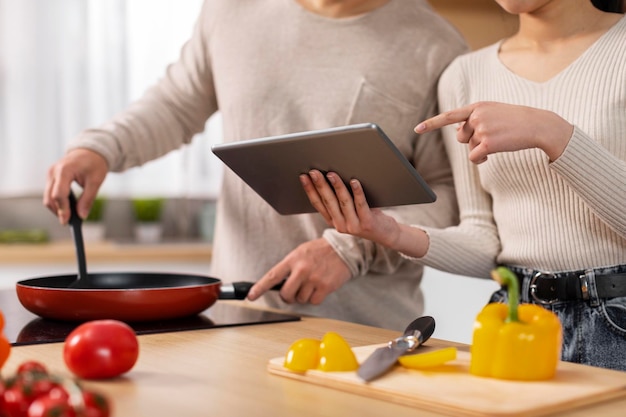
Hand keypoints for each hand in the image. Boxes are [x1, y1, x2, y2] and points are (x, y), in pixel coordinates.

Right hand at [44, 149, 108, 223]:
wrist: (90, 151)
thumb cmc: (94, 164)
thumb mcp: (96, 181)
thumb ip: (88, 199)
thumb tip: (82, 216)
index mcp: (65, 170)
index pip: (59, 194)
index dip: (63, 209)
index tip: (66, 222)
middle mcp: (53, 172)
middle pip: (50, 197)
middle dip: (58, 211)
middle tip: (68, 222)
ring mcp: (50, 174)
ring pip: (48, 196)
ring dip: (57, 207)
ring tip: (69, 216)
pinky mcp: (52, 177)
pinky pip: (51, 192)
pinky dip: (57, 201)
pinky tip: (67, 208)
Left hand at [247, 238, 350, 304]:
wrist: (343, 249)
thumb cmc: (321, 251)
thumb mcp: (301, 252)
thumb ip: (290, 266)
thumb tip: (278, 283)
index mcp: (293, 259)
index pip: (272, 276)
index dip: (259, 288)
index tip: (251, 296)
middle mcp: (302, 269)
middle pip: (286, 294)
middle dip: (288, 297)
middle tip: (293, 292)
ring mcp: (313, 279)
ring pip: (300, 299)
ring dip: (304, 296)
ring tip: (311, 284)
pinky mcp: (325, 287)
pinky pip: (313, 301)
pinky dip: (315, 298)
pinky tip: (320, 287)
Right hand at [299, 170, 428, 257]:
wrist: (386, 234)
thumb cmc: (367, 216)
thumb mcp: (349, 211)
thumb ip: (340, 200)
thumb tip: (331, 175)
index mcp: (333, 220)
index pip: (317, 204)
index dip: (310, 190)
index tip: (303, 176)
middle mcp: (340, 225)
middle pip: (328, 202)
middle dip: (320, 185)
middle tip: (314, 171)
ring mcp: (353, 225)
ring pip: (343, 202)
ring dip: (336, 186)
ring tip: (331, 174)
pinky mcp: (367, 223)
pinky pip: (361, 205)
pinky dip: (357, 192)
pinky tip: (355, 181)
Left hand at [415, 101, 572, 162]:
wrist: (538, 125)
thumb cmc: (515, 120)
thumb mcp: (493, 113)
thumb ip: (474, 120)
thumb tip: (456, 131)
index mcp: (477, 107)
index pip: (449, 116)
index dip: (432, 124)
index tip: (417, 129)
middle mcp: (477, 116)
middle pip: (461, 137)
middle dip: (472, 140)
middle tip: (492, 136)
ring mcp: (482, 129)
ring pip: (469, 148)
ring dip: (480, 150)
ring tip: (498, 141)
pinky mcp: (488, 143)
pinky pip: (474, 158)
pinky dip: (481, 160)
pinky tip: (493, 154)